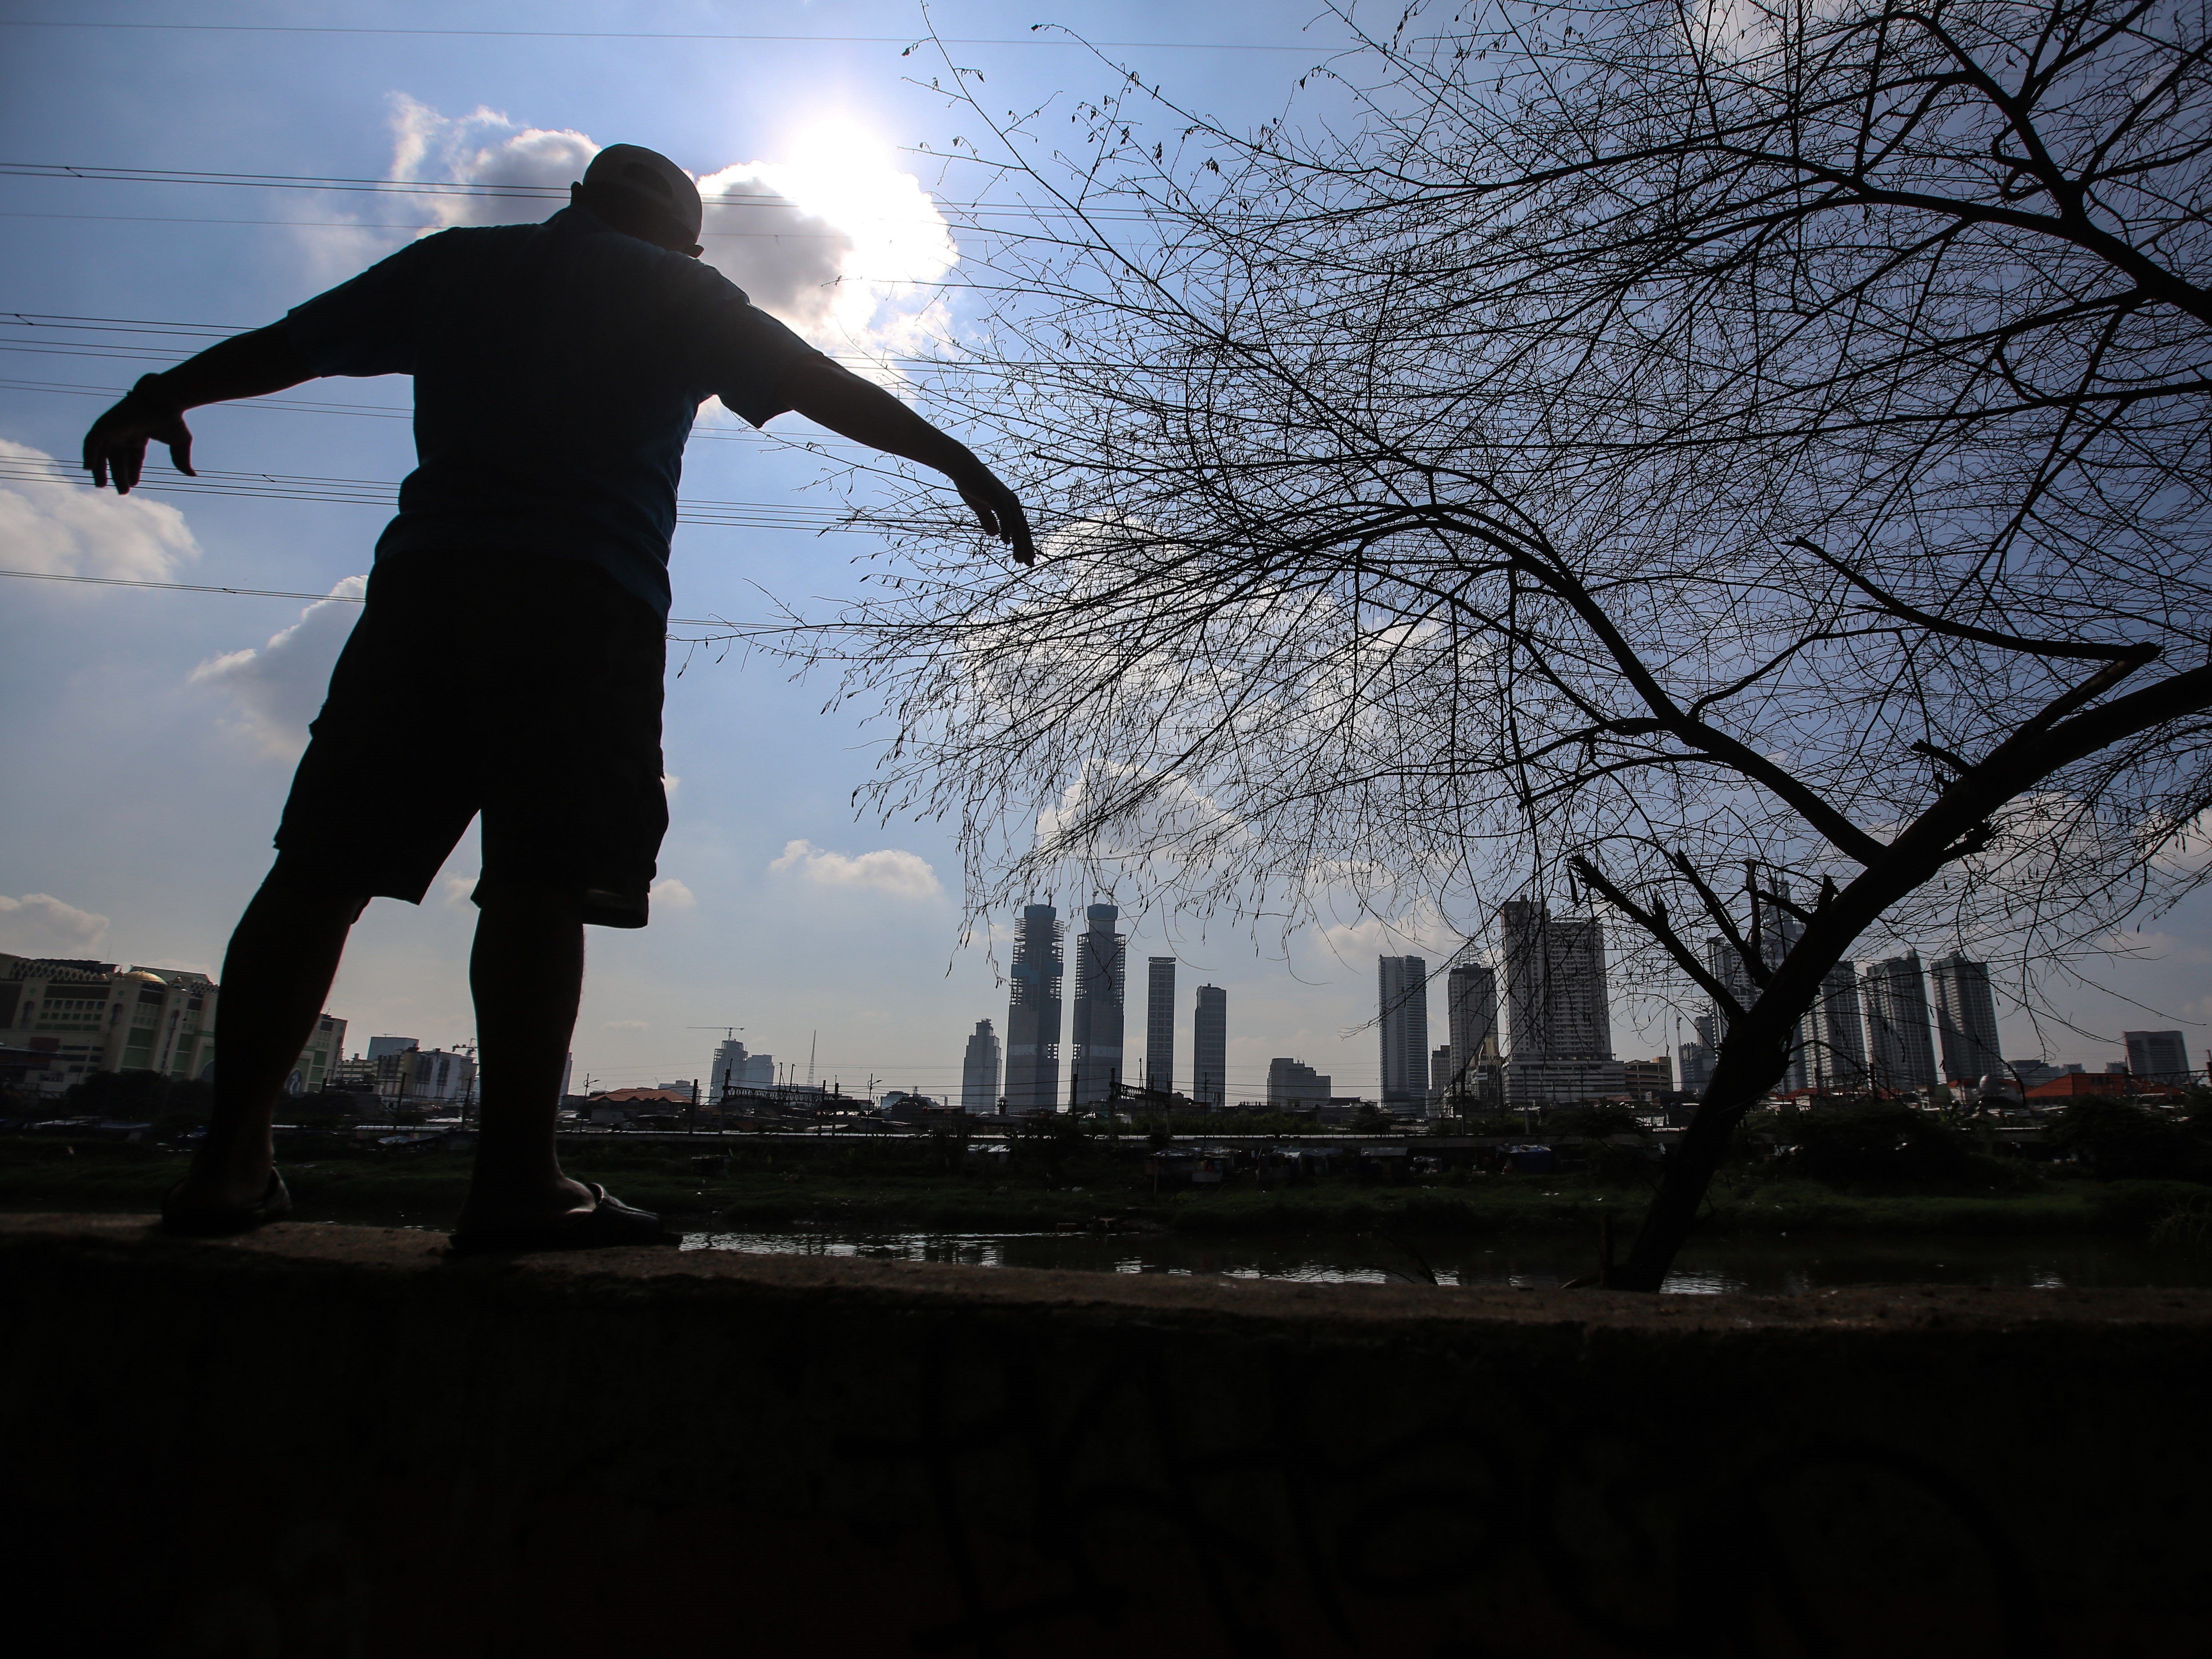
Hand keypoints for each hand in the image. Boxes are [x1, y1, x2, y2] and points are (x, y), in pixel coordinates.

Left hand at [83, 379, 195, 493]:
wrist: (163, 399)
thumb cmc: (173, 417)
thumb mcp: (180, 442)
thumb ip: (181, 459)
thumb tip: (192, 475)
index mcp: (139, 434)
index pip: (132, 456)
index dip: (131, 470)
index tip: (132, 485)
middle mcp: (125, 432)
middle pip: (117, 457)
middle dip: (118, 475)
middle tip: (121, 492)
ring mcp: (113, 428)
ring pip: (101, 452)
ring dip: (100, 469)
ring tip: (101, 486)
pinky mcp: (104, 424)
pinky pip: (91, 442)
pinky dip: (88, 454)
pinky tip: (89, 469)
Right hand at [954, 462, 1035, 565]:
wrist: (963, 469)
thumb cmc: (971, 486)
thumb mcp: (980, 507)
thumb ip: (988, 520)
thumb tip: (995, 534)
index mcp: (1010, 505)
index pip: (1021, 528)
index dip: (1024, 544)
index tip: (1026, 558)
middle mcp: (1012, 503)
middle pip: (1022, 529)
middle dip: (1026, 547)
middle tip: (1029, 563)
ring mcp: (1006, 500)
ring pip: (1016, 526)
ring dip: (1018, 543)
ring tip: (1018, 558)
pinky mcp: (997, 498)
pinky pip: (1005, 517)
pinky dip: (1007, 530)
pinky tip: (1006, 542)